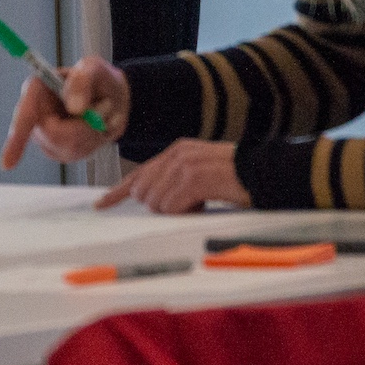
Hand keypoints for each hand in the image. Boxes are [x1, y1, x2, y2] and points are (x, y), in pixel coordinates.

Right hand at [0, 55, 128, 169]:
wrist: (112, 96)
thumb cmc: (98, 79)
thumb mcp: (94, 68)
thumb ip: (83, 81)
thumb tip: (74, 108)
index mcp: (37, 90)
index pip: (24, 115)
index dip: (16, 139)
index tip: (7, 164)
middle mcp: (35, 114)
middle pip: (54, 135)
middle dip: (84, 126)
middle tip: (105, 105)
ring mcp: (45, 135)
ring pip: (69, 147)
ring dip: (93, 130)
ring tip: (100, 112)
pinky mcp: (58, 149)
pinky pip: (78, 153)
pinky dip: (94, 140)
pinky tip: (96, 127)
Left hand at [96, 138, 251, 213]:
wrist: (263, 173)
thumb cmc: (234, 179)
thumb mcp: (199, 174)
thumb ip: (174, 182)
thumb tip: (151, 200)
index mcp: (176, 151)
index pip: (139, 173)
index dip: (118, 191)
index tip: (101, 204)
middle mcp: (177, 154)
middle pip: (144, 193)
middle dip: (161, 206)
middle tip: (190, 203)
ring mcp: (184, 166)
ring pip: (156, 203)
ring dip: (176, 211)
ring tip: (202, 201)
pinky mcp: (193, 179)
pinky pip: (172, 207)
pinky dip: (185, 213)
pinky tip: (203, 204)